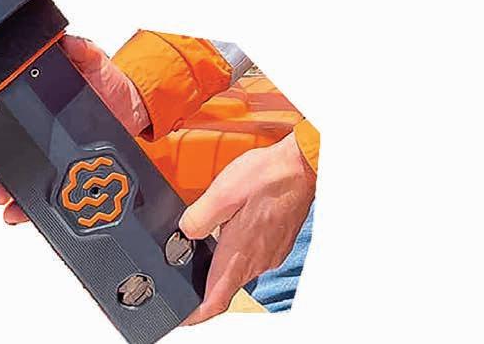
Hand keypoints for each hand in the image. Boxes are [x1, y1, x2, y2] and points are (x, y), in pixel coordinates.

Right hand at [0, 35, 149, 223]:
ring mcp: (45, 154)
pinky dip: (23, 207)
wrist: (134, 107)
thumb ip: (78, 49)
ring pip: (10, 174)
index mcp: (29, 100)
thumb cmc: (108, 81)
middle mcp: (32, 130)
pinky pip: (37, 195)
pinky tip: (16, 212)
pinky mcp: (61, 175)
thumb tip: (63, 41)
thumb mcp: (92, 59)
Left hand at [179, 131, 315, 324]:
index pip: (214, 301)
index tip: (181, 316)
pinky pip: (252, 257)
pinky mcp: (277, 244)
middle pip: (224, 286)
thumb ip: (197, 218)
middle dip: (203, 284)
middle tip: (184, 269)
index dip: (194, 315)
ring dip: (221, 262)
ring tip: (207, 243)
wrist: (302, 166)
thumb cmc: (268, 176)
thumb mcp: (222, 193)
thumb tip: (185, 232)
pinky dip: (238, 251)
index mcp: (238, 253)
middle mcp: (256, 260)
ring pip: (238, 270)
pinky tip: (233, 229)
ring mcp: (269, 254)